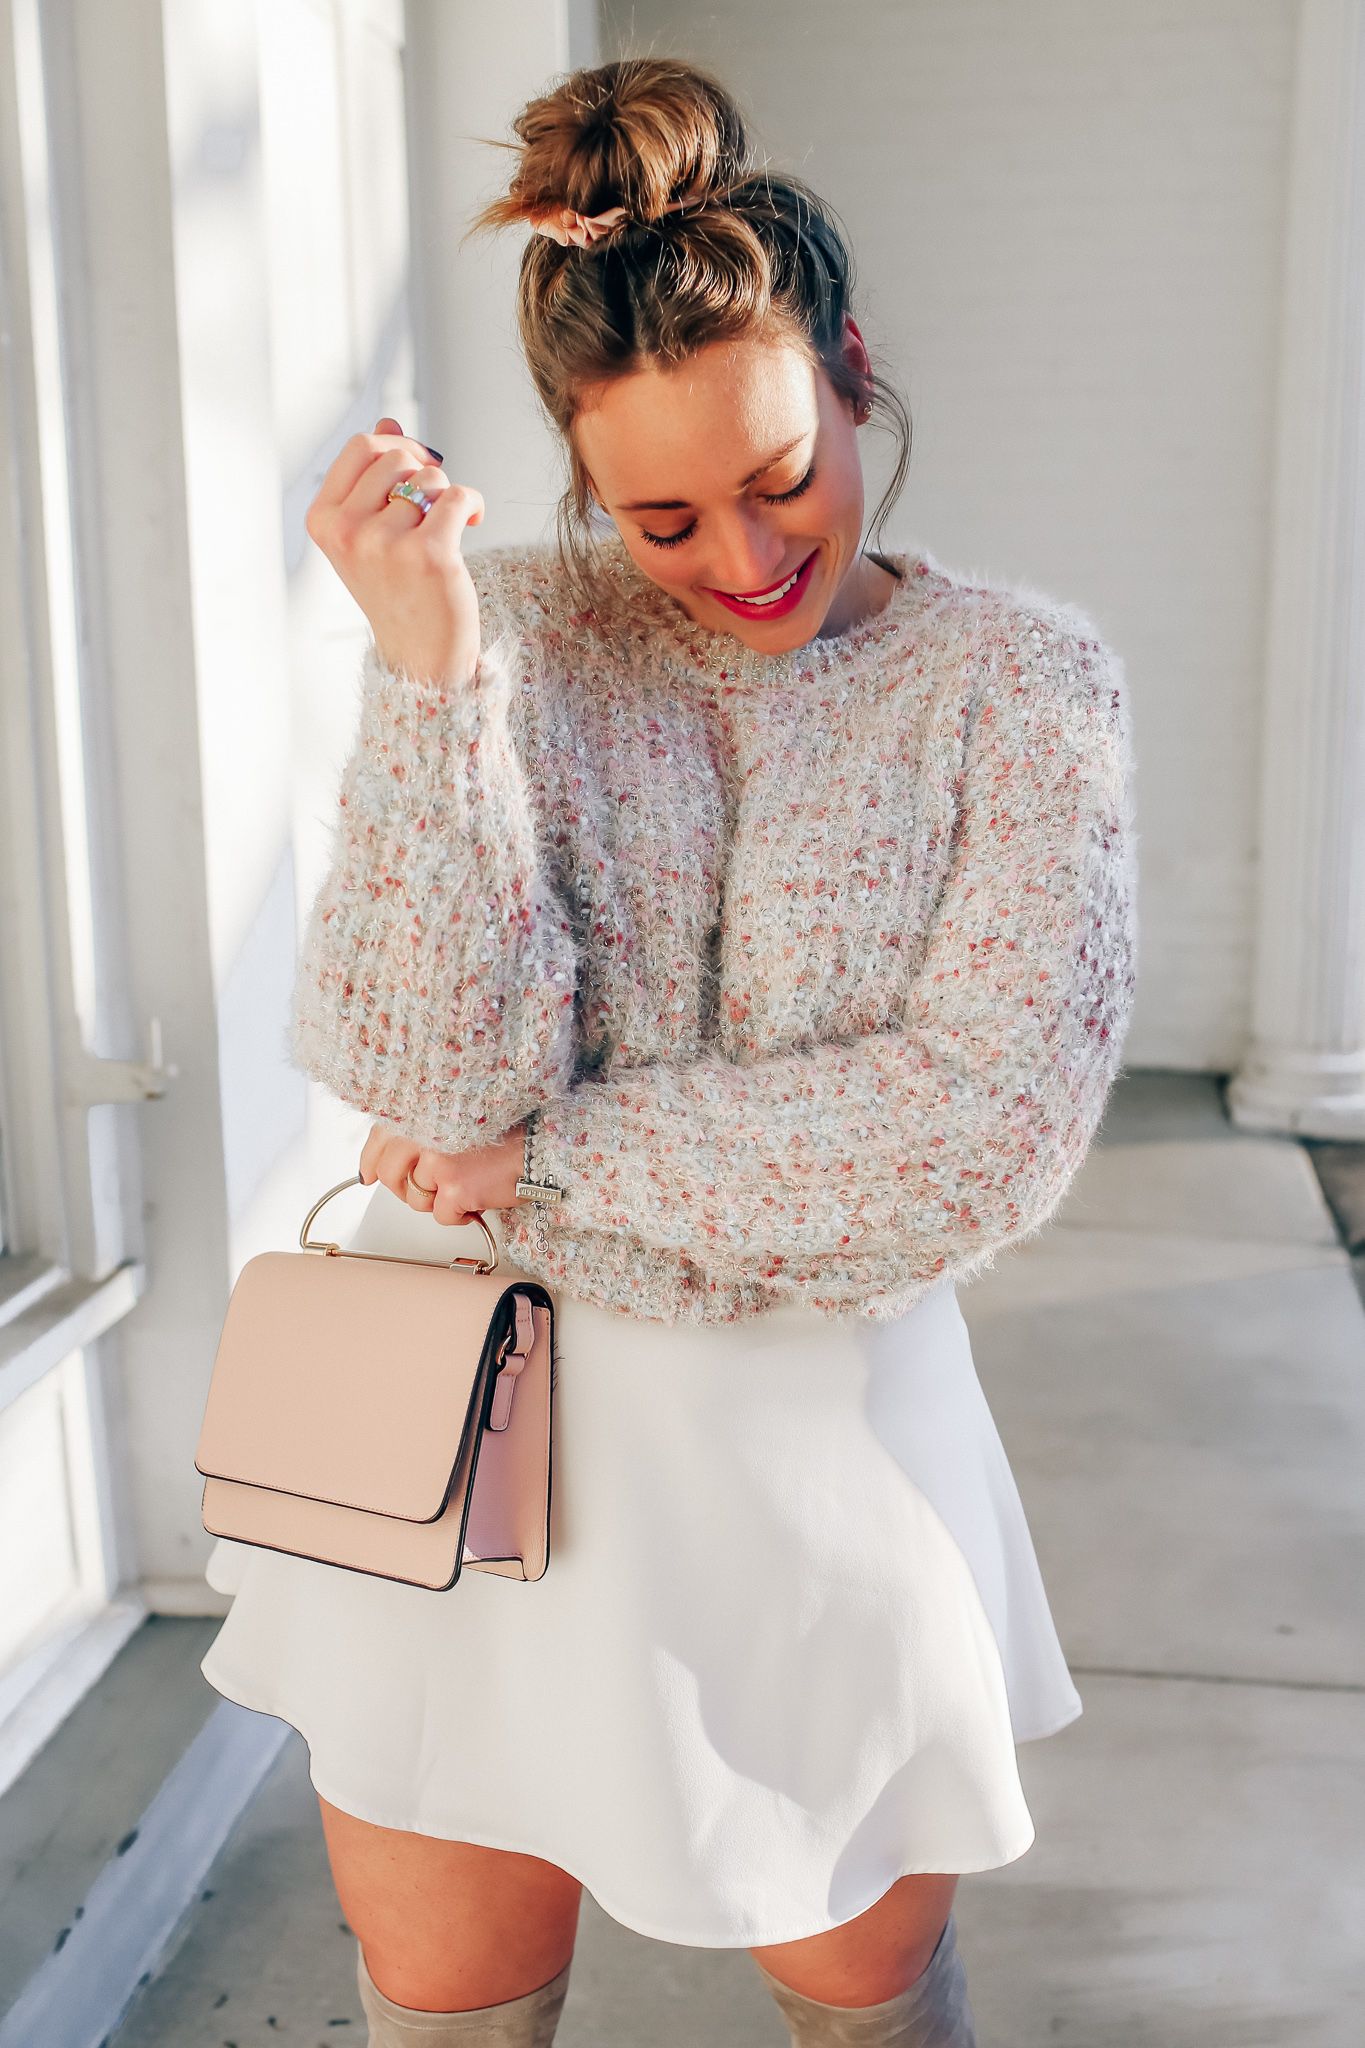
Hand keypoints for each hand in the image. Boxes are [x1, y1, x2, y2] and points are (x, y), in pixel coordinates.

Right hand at [305, 416, 483, 684]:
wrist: (420, 653)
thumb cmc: (397, 589)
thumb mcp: (369, 532)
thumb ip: (372, 477)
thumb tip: (386, 421)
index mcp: (324, 521)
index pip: (360, 446)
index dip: (395, 445)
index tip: (415, 467)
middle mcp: (348, 532)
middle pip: (394, 455)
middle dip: (422, 470)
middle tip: (433, 500)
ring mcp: (384, 544)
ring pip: (429, 476)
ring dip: (445, 493)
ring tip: (445, 524)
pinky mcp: (427, 555)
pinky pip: (458, 495)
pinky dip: (472, 504)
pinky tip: (472, 523)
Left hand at [360, 1123, 524, 1225]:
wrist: (540, 1148)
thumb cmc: (508, 1133)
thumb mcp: (457, 1120)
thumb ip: (422, 1132)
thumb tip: (387, 1160)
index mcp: (423, 1111)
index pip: (379, 1137)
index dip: (371, 1160)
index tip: (369, 1174)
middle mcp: (426, 1132)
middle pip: (389, 1173)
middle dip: (402, 1188)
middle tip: (421, 1191)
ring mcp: (437, 1160)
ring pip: (414, 1198)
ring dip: (435, 1202)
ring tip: (459, 1190)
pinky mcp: (453, 1187)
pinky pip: (440, 1215)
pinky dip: (458, 1216)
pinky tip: (474, 1204)